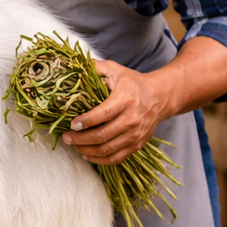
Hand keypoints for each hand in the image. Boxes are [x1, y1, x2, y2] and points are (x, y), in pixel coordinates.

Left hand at [60, 38, 226, 165]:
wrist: (160, 97)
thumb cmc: (132, 83)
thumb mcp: (115, 70)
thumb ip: (95, 68)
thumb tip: (72, 66)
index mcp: (125, 99)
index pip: (103, 114)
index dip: (85, 121)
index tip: (72, 124)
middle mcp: (132, 119)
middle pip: (102, 136)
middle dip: (80, 139)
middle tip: (66, 137)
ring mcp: (136, 134)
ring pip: (107, 150)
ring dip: (86, 150)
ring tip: (73, 145)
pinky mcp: (137, 144)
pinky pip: (116, 158)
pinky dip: (99, 160)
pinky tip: (87, 155)